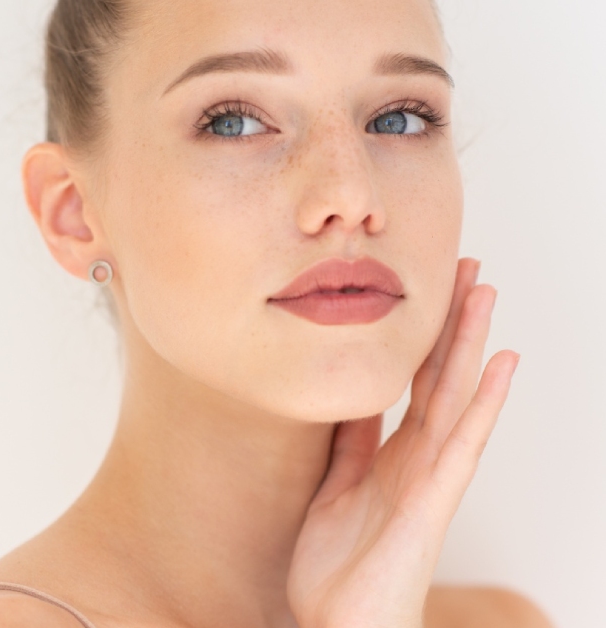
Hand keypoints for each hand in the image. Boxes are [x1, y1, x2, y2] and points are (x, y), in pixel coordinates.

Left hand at [286, 258, 519, 627]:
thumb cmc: (338, 566)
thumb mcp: (334, 487)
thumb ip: (348, 442)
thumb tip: (352, 395)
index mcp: (390, 453)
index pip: (411, 380)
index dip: (420, 335)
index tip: (426, 290)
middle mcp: (416, 456)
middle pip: (438, 375)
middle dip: (451, 322)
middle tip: (465, 270)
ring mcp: (430, 475)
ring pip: (456, 395)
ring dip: (472, 343)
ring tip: (487, 294)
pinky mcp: (434, 499)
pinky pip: (462, 442)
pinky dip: (484, 402)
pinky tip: (503, 365)